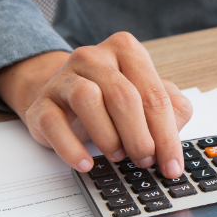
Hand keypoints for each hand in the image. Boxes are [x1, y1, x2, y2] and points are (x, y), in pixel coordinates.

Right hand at [0, 32, 192, 177]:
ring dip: (108, 137)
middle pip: (124, 97)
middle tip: (145, 161)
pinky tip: (86, 163)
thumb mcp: (147, 97)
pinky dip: (71, 148)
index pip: (154, 95)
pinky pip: (53, 122)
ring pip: (88, 100)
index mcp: (127, 51)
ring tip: (118, 156)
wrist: (63, 97)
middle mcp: (94, 57)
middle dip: (140, 137)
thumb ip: (170, 110)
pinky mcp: (41, 101)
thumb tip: (175, 136)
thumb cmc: (111, 99)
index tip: (172, 166)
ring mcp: (64, 77)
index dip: (167, 135)